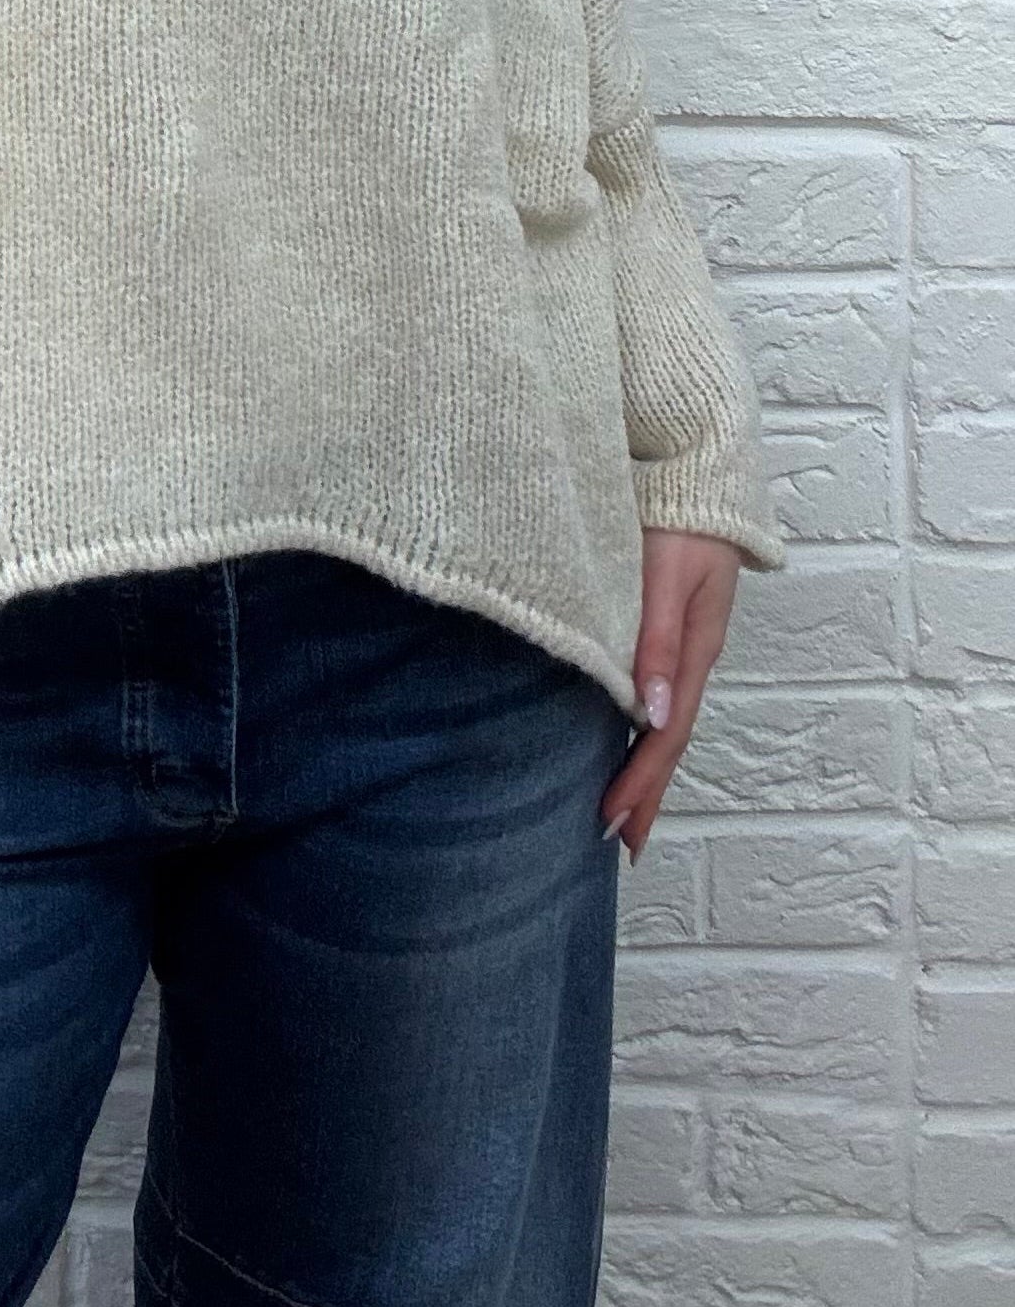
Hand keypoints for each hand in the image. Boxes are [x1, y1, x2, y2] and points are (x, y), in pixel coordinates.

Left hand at [598, 530, 742, 865]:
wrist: (696, 464)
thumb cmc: (678, 516)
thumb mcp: (668, 575)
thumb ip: (658, 640)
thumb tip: (653, 715)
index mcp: (695, 649)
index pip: (666, 734)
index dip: (639, 782)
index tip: (610, 824)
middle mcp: (691, 655)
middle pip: (668, 739)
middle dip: (646, 792)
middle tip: (619, 842)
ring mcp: (683, 643)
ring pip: (663, 721)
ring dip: (645, 767)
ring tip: (623, 810)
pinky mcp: (668, 626)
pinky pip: (658, 694)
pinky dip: (644, 730)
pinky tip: (629, 738)